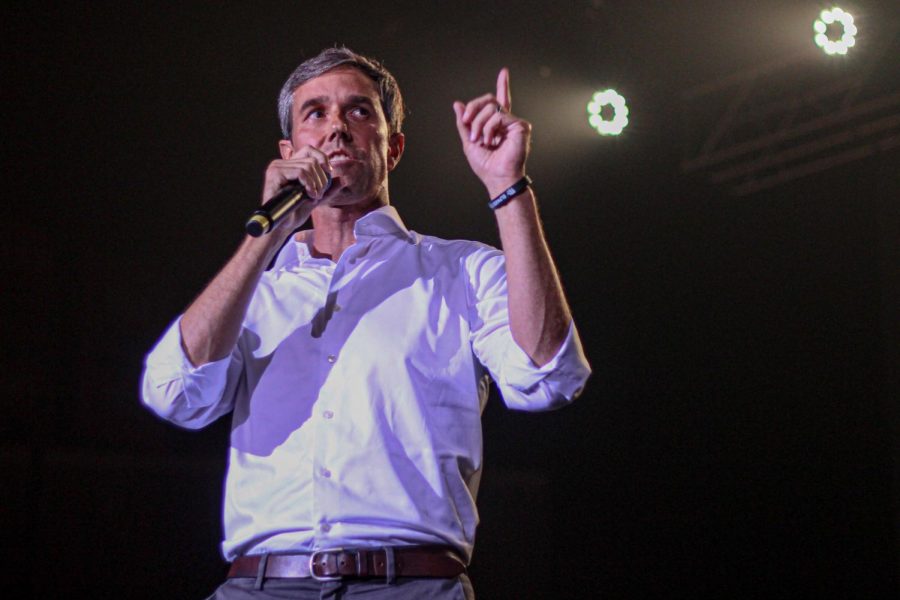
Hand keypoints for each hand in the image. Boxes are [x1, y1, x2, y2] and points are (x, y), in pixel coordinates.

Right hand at [261, 145, 331, 231]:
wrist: (281, 226)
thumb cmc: (294, 213)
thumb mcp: (315, 199)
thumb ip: (328, 189)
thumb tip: (342, 179)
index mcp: (290, 166)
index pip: (309, 150)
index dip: (322, 158)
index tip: (329, 172)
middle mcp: (282, 163)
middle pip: (312, 160)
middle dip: (322, 178)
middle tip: (320, 195)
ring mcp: (277, 167)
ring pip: (308, 166)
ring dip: (316, 183)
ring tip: (314, 197)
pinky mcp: (275, 173)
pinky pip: (300, 172)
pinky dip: (309, 184)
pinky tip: (309, 195)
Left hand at [453, 68, 530, 197]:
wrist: (497, 178)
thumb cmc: (486, 165)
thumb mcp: (469, 142)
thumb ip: (464, 123)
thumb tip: (457, 104)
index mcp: (497, 124)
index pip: (500, 101)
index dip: (503, 85)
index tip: (505, 71)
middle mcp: (507, 121)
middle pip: (488, 100)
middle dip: (473, 108)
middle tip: (467, 120)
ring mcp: (514, 122)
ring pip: (490, 108)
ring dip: (478, 123)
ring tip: (480, 140)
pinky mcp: (520, 126)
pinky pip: (497, 116)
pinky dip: (488, 128)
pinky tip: (491, 141)